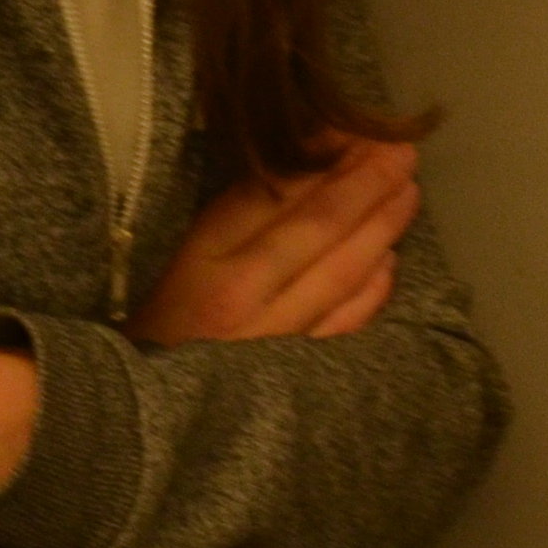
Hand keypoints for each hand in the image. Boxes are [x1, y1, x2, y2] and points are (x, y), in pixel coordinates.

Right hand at [126, 142, 416, 347]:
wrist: (140, 413)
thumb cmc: (158, 321)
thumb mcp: (180, 258)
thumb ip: (232, 215)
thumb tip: (299, 163)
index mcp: (201, 257)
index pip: (271, 193)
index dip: (321, 159)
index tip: (353, 134)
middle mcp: (239, 294)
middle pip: (316, 226)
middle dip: (366, 184)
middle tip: (402, 154)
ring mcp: (272, 337)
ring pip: (341, 272)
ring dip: (381, 228)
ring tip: (407, 194)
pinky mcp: (294, 374)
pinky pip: (345, 323)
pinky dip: (373, 288)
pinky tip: (390, 261)